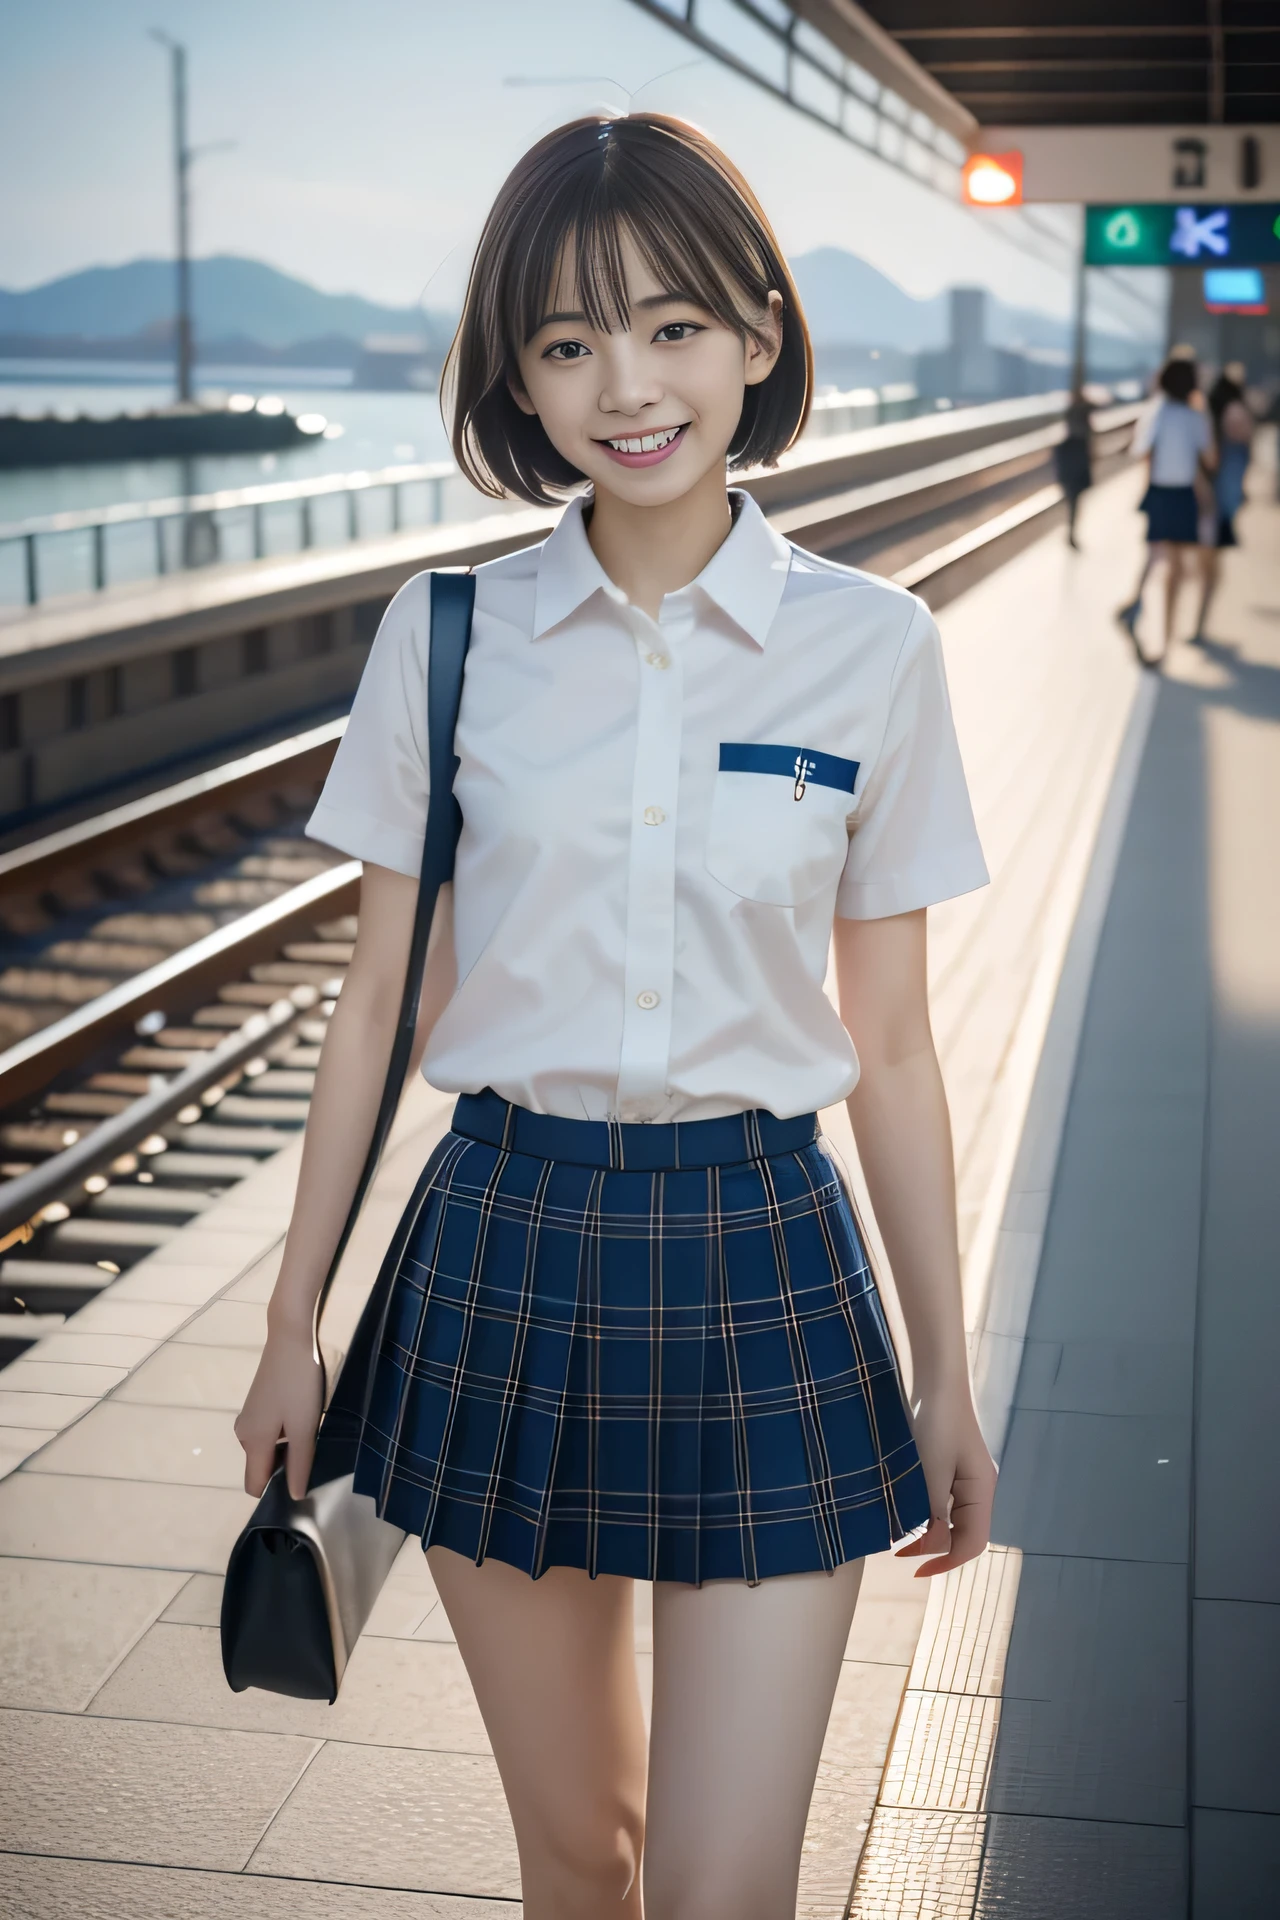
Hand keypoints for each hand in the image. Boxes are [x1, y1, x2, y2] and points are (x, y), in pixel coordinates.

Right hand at [234, 1327, 323, 1499]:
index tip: (300, 1484)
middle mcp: (243, 1434)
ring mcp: (248, 1417)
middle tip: (313, 1456)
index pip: (253, 1485)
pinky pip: (268, 1433)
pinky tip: (303, 1417)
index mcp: (252, 1443)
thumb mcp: (304, 1427)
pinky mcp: (257, 1405)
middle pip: (261, 1467)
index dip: (274, 1491)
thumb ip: (300, 1463)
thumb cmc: (298, 1384)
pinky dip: (284, 1433)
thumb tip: (295, 1496)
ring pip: (267, 1449)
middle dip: (284, 1468)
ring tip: (311, 1433)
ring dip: (286, 1448)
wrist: (290, 1338)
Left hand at [894, 1388, 996, 1576]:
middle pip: (963, 1534)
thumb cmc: (935, 1422)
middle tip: (897, 1550)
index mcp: (981, 1492)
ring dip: (927, 1530)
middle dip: (933, 1547)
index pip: (972, 1543)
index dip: (945, 1561)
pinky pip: (942, 1502)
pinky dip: (925, 1512)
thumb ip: (932, 1512)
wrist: (935, 1378)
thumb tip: (929, 1547)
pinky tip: (904, 1509)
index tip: (914, 1570)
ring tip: (898, 1532)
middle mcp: (978, 1489)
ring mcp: (965, 1478)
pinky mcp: (950, 1467)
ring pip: (951, 1519)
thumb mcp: (931, 1471)